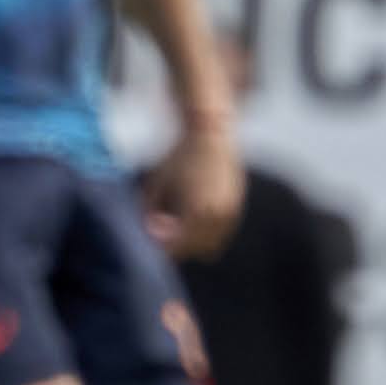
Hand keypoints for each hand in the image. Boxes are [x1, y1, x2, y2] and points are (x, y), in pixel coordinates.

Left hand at [144, 111, 242, 255]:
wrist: (210, 134)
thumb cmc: (178, 157)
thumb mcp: (155, 182)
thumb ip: (149, 211)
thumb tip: (149, 233)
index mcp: (196, 211)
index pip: (179, 248)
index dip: (163, 244)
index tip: (154, 228)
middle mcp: (217, 215)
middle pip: (195, 250)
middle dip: (178, 245)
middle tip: (165, 225)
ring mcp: (230, 213)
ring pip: (211, 247)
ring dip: (194, 241)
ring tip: (180, 220)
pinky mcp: (236, 208)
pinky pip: (221, 234)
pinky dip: (206, 232)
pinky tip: (193, 212)